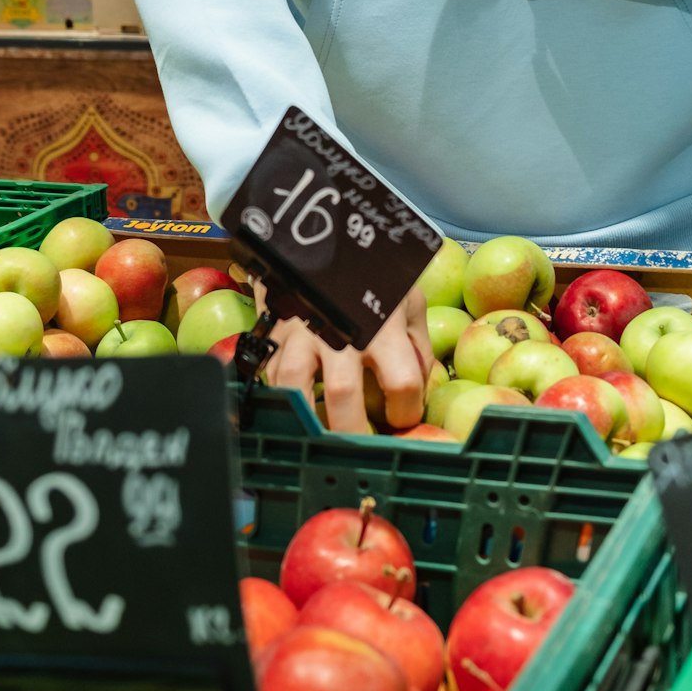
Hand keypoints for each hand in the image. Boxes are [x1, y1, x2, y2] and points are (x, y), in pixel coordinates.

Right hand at [263, 287, 433, 433]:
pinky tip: (297, 406)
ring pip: (294, 387)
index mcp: (382, 325)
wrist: (321, 241)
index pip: (402, 381)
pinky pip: (271, 375)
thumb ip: (416, 343)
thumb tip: (420, 386)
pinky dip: (282, 397)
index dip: (407, 410)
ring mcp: (302, 333)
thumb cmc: (371, 274)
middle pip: (344, 396)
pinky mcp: (274, 333)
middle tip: (362, 449)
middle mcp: (340, 331)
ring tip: (321, 436)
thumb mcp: (405, 298)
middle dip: (353, 434)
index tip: (403, 417)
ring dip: (307, 418)